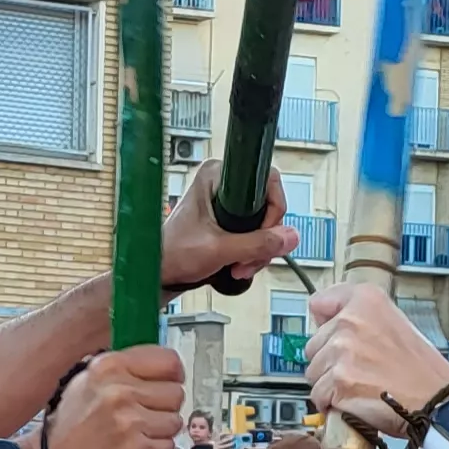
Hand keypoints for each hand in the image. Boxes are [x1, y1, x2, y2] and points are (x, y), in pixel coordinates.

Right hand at [43, 346, 187, 448]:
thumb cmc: (69, 426)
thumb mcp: (86, 382)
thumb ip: (123, 369)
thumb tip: (160, 365)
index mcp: (109, 367)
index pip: (167, 361)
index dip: (173, 374)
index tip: (170, 381)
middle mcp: (120, 391)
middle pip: (175, 392)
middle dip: (165, 405)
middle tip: (147, 412)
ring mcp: (130, 422)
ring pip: (174, 420)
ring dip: (161, 429)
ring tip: (139, 432)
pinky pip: (168, 445)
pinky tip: (137, 448)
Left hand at [158, 159, 301, 290]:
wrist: (159, 272)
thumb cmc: (172, 253)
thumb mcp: (219, 249)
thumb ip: (256, 244)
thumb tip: (288, 237)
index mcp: (216, 175)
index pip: (266, 180)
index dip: (272, 211)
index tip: (263, 233)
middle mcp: (224, 184)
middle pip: (269, 206)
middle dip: (264, 239)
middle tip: (248, 259)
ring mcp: (227, 203)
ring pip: (265, 223)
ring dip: (258, 251)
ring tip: (239, 266)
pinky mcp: (229, 220)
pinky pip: (255, 233)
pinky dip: (252, 252)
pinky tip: (239, 264)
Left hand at [304, 286, 448, 437]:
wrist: (436, 399)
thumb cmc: (420, 369)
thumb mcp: (394, 323)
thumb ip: (359, 318)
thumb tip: (324, 323)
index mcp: (366, 300)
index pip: (320, 303)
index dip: (325, 325)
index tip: (333, 334)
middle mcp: (351, 320)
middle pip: (313, 345)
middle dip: (329, 362)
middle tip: (359, 371)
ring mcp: (342, 350)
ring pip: (313, 373)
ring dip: (330, 385)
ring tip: (361, 387)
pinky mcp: (339, 380)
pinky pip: (318, 396)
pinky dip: (332, 404)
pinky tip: (356, 401)